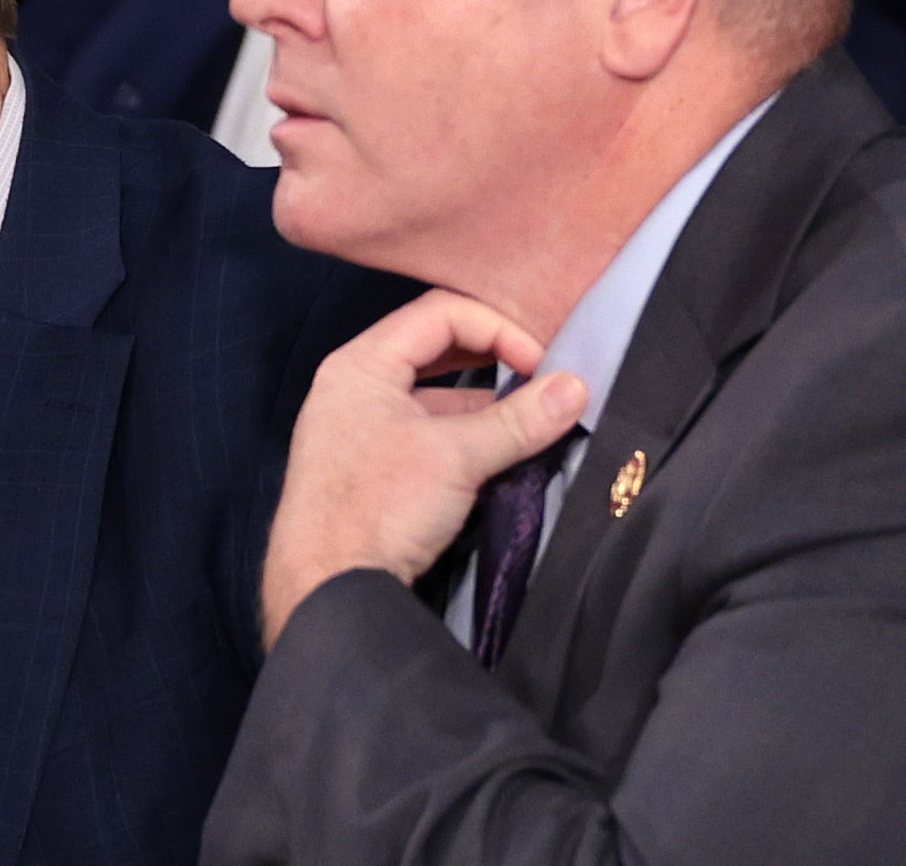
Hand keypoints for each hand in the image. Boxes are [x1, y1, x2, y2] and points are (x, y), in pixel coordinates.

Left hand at [258, 290, 585, 649]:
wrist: (327, 592)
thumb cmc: (379, 509)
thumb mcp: (457, 458)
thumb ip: (519, 420)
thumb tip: (577, 387)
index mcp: (361, 364)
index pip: (441, 314)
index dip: (498, 329)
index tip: (542, 366)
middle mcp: (354, 387)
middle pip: (436, 349)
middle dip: (493, 360)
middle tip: (540, 380)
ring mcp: (358, 429)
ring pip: (434, 396)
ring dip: (483, 404)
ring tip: (531, 420)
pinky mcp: (369, 469)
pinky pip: (425, 433)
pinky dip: (463, 436)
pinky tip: (499, 454)